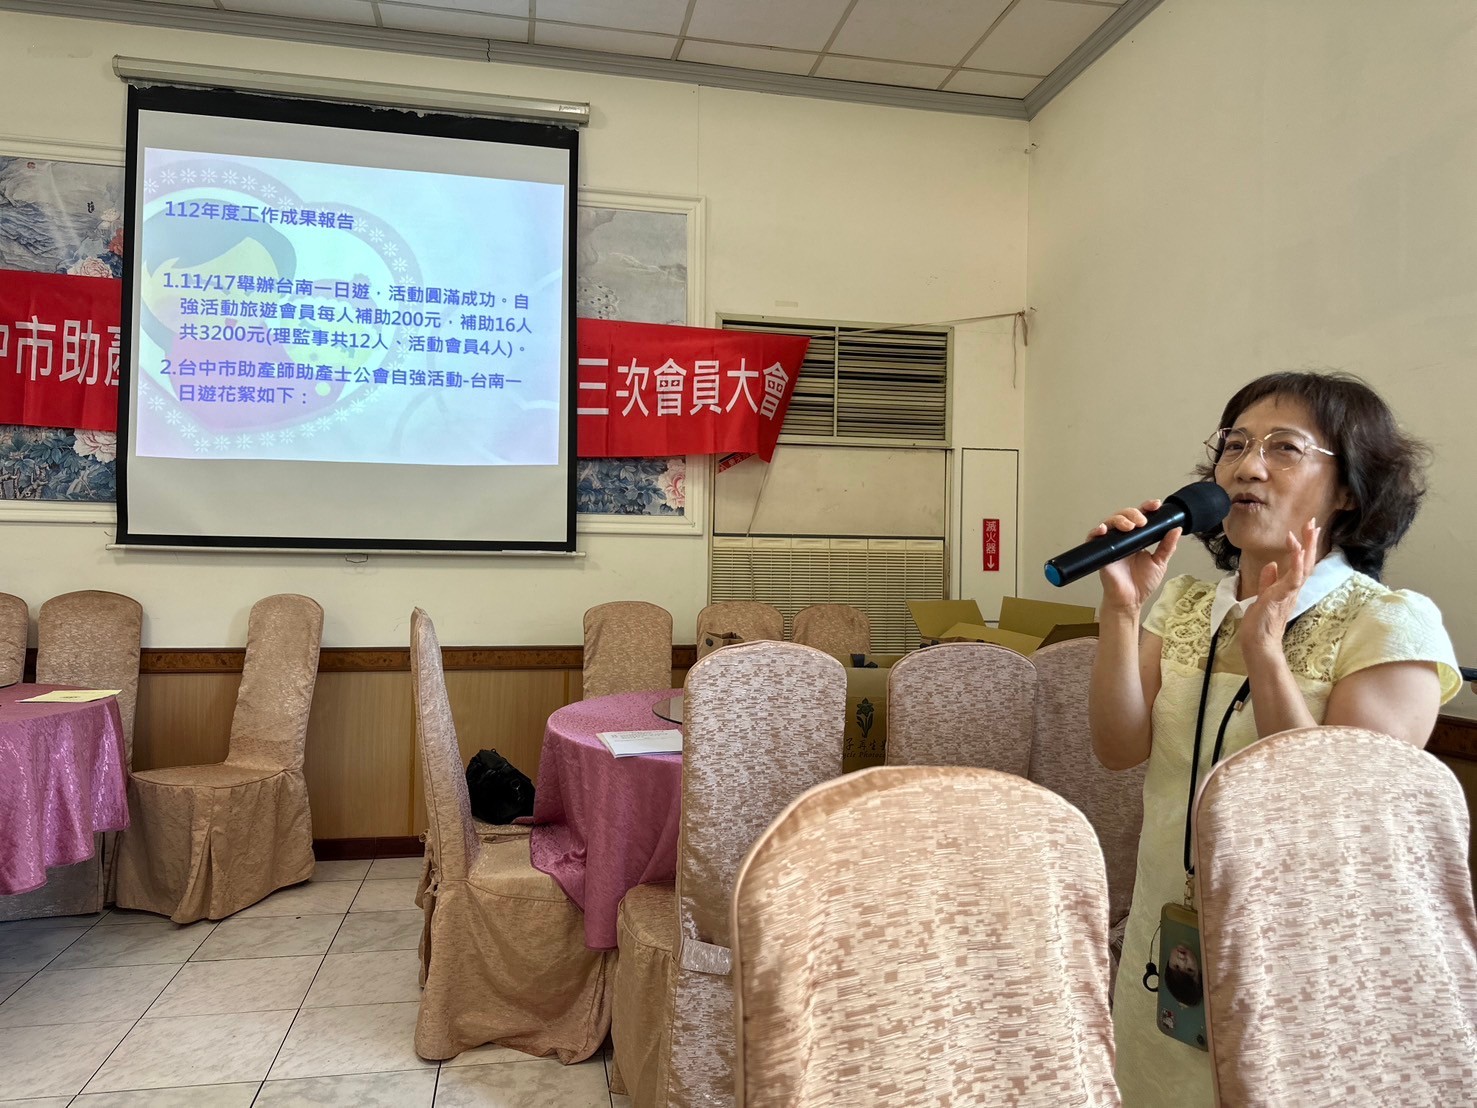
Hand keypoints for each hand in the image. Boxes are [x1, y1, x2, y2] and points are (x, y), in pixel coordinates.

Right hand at [1089, 499, 1180, 614]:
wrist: (1131, 600)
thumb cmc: (1142, 583)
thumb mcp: (1160, 562)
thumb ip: (1167, 546)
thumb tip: (1177, 529)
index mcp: (1137, 538)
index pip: (1139, 517)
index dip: (1146, 508)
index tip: (1155, 505)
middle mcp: (1123, 539)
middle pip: (1123, 516)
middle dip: (1132, 513)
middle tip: (1141, 522)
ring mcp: (1111, 545)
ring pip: (1109, 522)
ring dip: (1118, 520)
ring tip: (1129, 526)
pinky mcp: (1100, 553)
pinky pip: (1092, 538)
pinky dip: (1096, 531)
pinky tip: (1103, 530)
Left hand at [1242, 518, 1319, 663]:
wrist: (1259, 643)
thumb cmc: (1261, 623)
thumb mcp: (1263, 596)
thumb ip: (1267, 581)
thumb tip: (1271, 565)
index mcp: (1289, 588)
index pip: (1300, 563)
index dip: (1304, 546)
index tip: (1306, 529)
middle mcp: (1293, 589)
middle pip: (1306, 562)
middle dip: (1310, 542)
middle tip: (1313, 522)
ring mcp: (1289, 594)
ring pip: (1303, 567)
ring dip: (1306, 548)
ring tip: (1308, 530)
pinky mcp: (1282, 598)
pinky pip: (1292, 579)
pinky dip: (1295, 564)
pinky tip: (1297, 550)